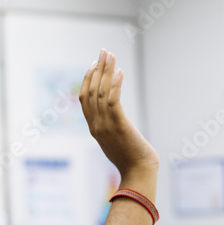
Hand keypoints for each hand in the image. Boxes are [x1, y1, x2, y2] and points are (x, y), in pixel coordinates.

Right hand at [79, 49, 158, 184]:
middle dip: (96, 69)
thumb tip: (117, 119)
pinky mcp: (118, 125)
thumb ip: (113, 129)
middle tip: (103, 51)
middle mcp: (96, 125)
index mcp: (94, 129)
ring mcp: (105, 125)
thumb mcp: (117, 142)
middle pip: (91, 91)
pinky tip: (120, 72)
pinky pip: (113, 100)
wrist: (139, 173)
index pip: (84, 99)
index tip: (94, 64)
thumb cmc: (133, 160)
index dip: (87, 80)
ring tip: (111, 55)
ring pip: (101, 92)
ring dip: (105, 71)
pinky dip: (115, 84)